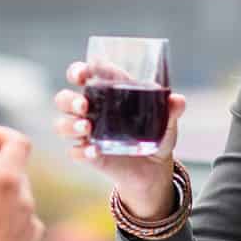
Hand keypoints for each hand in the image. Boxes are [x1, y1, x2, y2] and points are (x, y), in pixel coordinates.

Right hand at [52, 61, 187, 219]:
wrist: (155, 170)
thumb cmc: (156, 135)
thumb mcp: (167, 122)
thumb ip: (171, 110)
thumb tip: (178, 100)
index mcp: (106, 92)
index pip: (84, 75)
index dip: (78, 71)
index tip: (83, 73)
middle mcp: (91, 110)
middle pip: (64, 99)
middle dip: (69, 99)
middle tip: (83, 104)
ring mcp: (88, 134)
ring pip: (63, 125)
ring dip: (70, 124)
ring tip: (87, 126)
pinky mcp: (89, 156)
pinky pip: (76, 152)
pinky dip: (82, 151)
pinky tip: (95, 151)